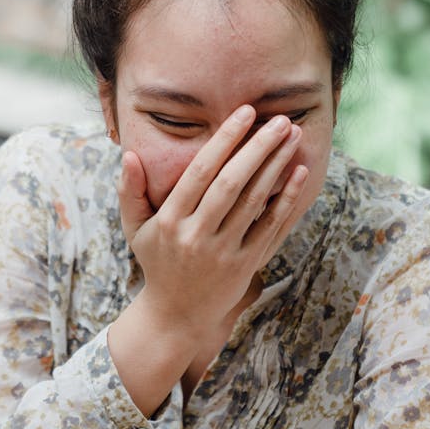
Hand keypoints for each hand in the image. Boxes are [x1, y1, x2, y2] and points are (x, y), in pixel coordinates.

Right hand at [119, 106, 307, 340]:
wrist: (177, 316)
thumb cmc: (157, 261)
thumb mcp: (136, 228)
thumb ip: (130, 191)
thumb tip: (130, 154)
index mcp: (170, 220)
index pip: (200, 172)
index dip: (224, 140)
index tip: (244, 112)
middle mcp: (196, 235)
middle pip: (231, 184)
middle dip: (258, 148)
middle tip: (279, 119)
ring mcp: (222, 252)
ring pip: (253, 202)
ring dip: (276, 166)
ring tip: (292, 135)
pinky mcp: (245, 266)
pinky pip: (270, 228)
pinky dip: (286, 199)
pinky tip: (299, 173)